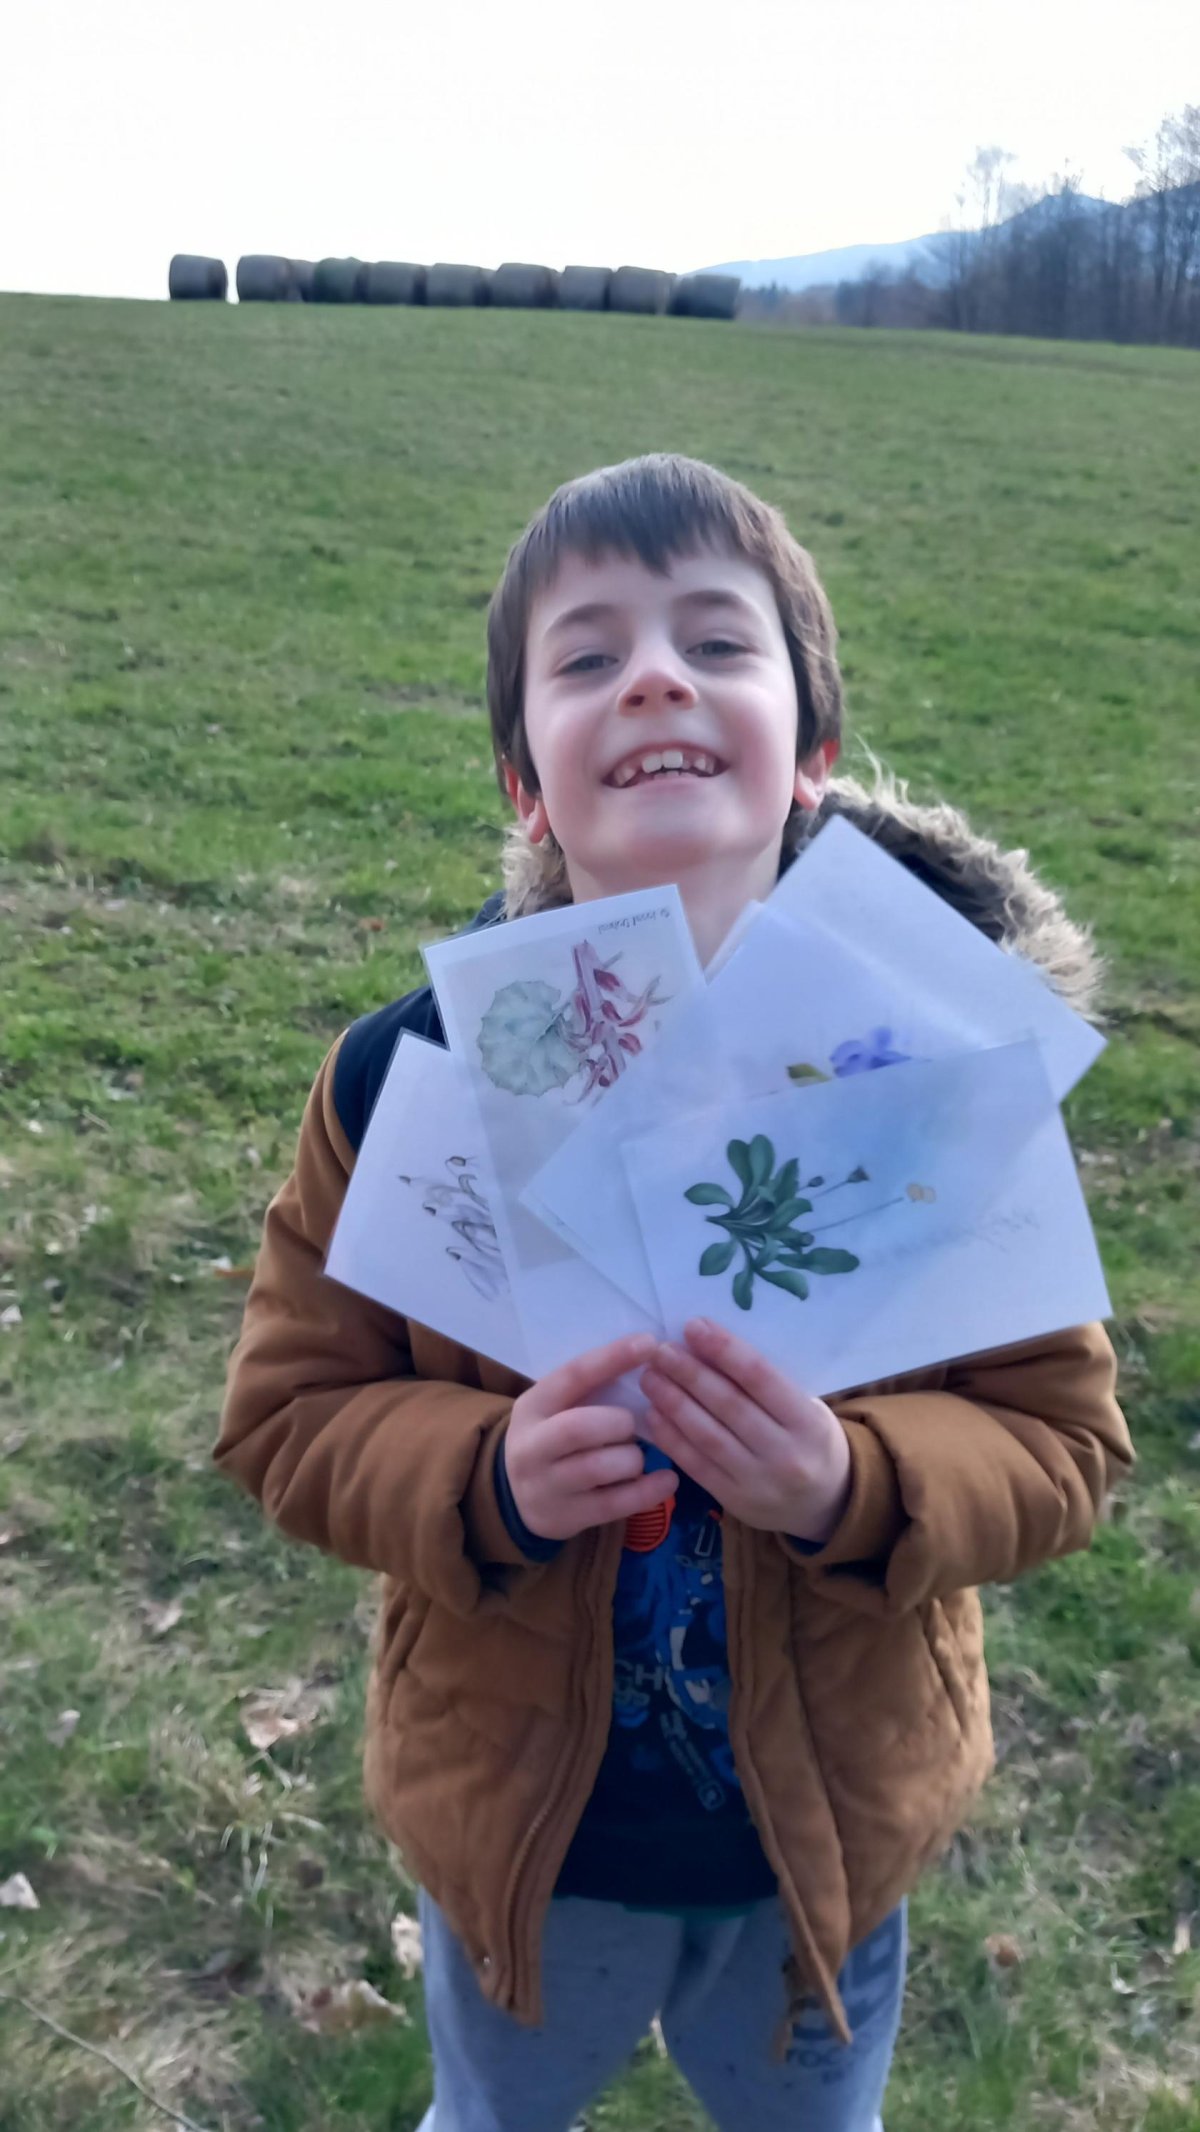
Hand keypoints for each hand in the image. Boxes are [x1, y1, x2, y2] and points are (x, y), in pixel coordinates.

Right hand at [506, 1333, 678, 1543]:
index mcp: (533, 1405)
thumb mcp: (558, 1407)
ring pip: (597, 1468)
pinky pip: (613, 1505)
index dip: (612, 1358)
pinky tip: (667, 1480)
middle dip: (618, 1423)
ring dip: (631, 1458)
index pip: (572, 1376)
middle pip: (579, 1428)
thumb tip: (652, 1352)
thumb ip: (591, 1387)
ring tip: (635, 1457)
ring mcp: (545, 1485)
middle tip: (631, 1425)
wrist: (517, 1497)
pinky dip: (648, 1491)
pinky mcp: (564, 1517)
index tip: (650, 1343)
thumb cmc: (553, 1438)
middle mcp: (531, 1446)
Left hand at [639, 1318, 850, 1543]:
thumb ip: (768, 1385)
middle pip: (728, 1405)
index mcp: (809, 1423)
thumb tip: (711, 1345)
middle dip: (690, 1373)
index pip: (760, 1378)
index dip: (724, 1350)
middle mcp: (785, 1454)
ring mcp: (758, 1482)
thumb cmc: (809, 1439)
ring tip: (649, 1377)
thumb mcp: (807, 1408)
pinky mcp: (734, 1501)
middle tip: (660, 1350)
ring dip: (673, 1403)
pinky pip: (696, 1466)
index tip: (693, 1326)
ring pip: (707, 1436)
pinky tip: (652, 1414)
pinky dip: (671, 1439)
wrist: (827, 1502)